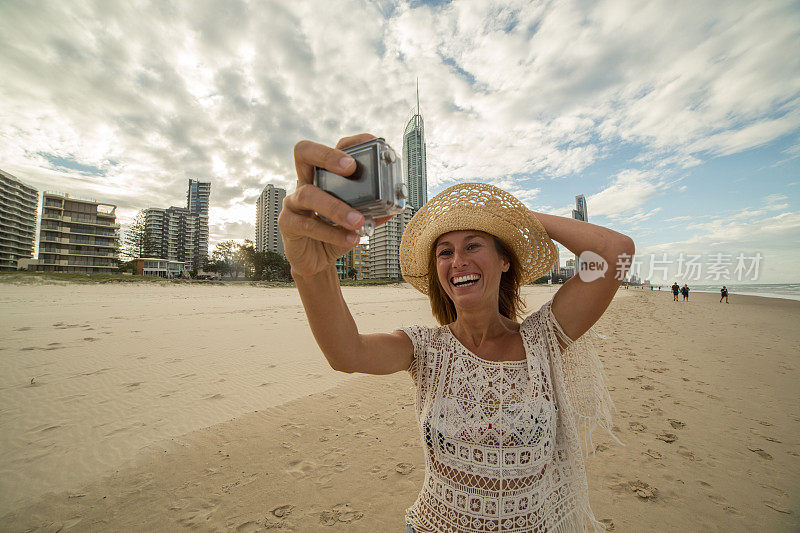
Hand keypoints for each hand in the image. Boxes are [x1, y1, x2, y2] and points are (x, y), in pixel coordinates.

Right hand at [279, 133, 373, 277]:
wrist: (317, 261)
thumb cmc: (335, 235)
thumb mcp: (358, 221)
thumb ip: (372, 212)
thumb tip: (393, 207)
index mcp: (324, 177)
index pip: (333, 148)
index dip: (351, 142)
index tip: (373, 143)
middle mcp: (306, 183)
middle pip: (304, 152)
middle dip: (327, 155)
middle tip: (350, 167)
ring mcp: (294, 202)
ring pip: (308, 193)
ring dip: (336, 207)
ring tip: (358, 221)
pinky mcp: (288, 224)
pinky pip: (308, 225)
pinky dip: (332, 233)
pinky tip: (350, 239)